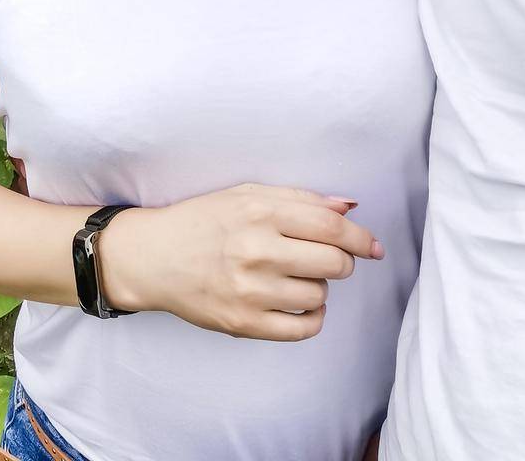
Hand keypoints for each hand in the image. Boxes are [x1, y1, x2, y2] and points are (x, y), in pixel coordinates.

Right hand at [96, 182, 381, 341]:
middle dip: (340, 262)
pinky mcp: (243, 323)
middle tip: (321, 259)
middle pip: (335, 264)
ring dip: (317, 287)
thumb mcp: (245, 195)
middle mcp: (256, 250)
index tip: (372, 247)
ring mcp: (249, 290)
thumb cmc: (201, 221)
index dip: (361, 239)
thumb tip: (349, 208)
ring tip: (292, 278)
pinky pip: (303, 329)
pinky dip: (311, 318)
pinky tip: (296, 304)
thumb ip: (299, 199)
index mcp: (259, 212)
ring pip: (320, 295)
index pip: (332, 228)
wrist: (152, 257)